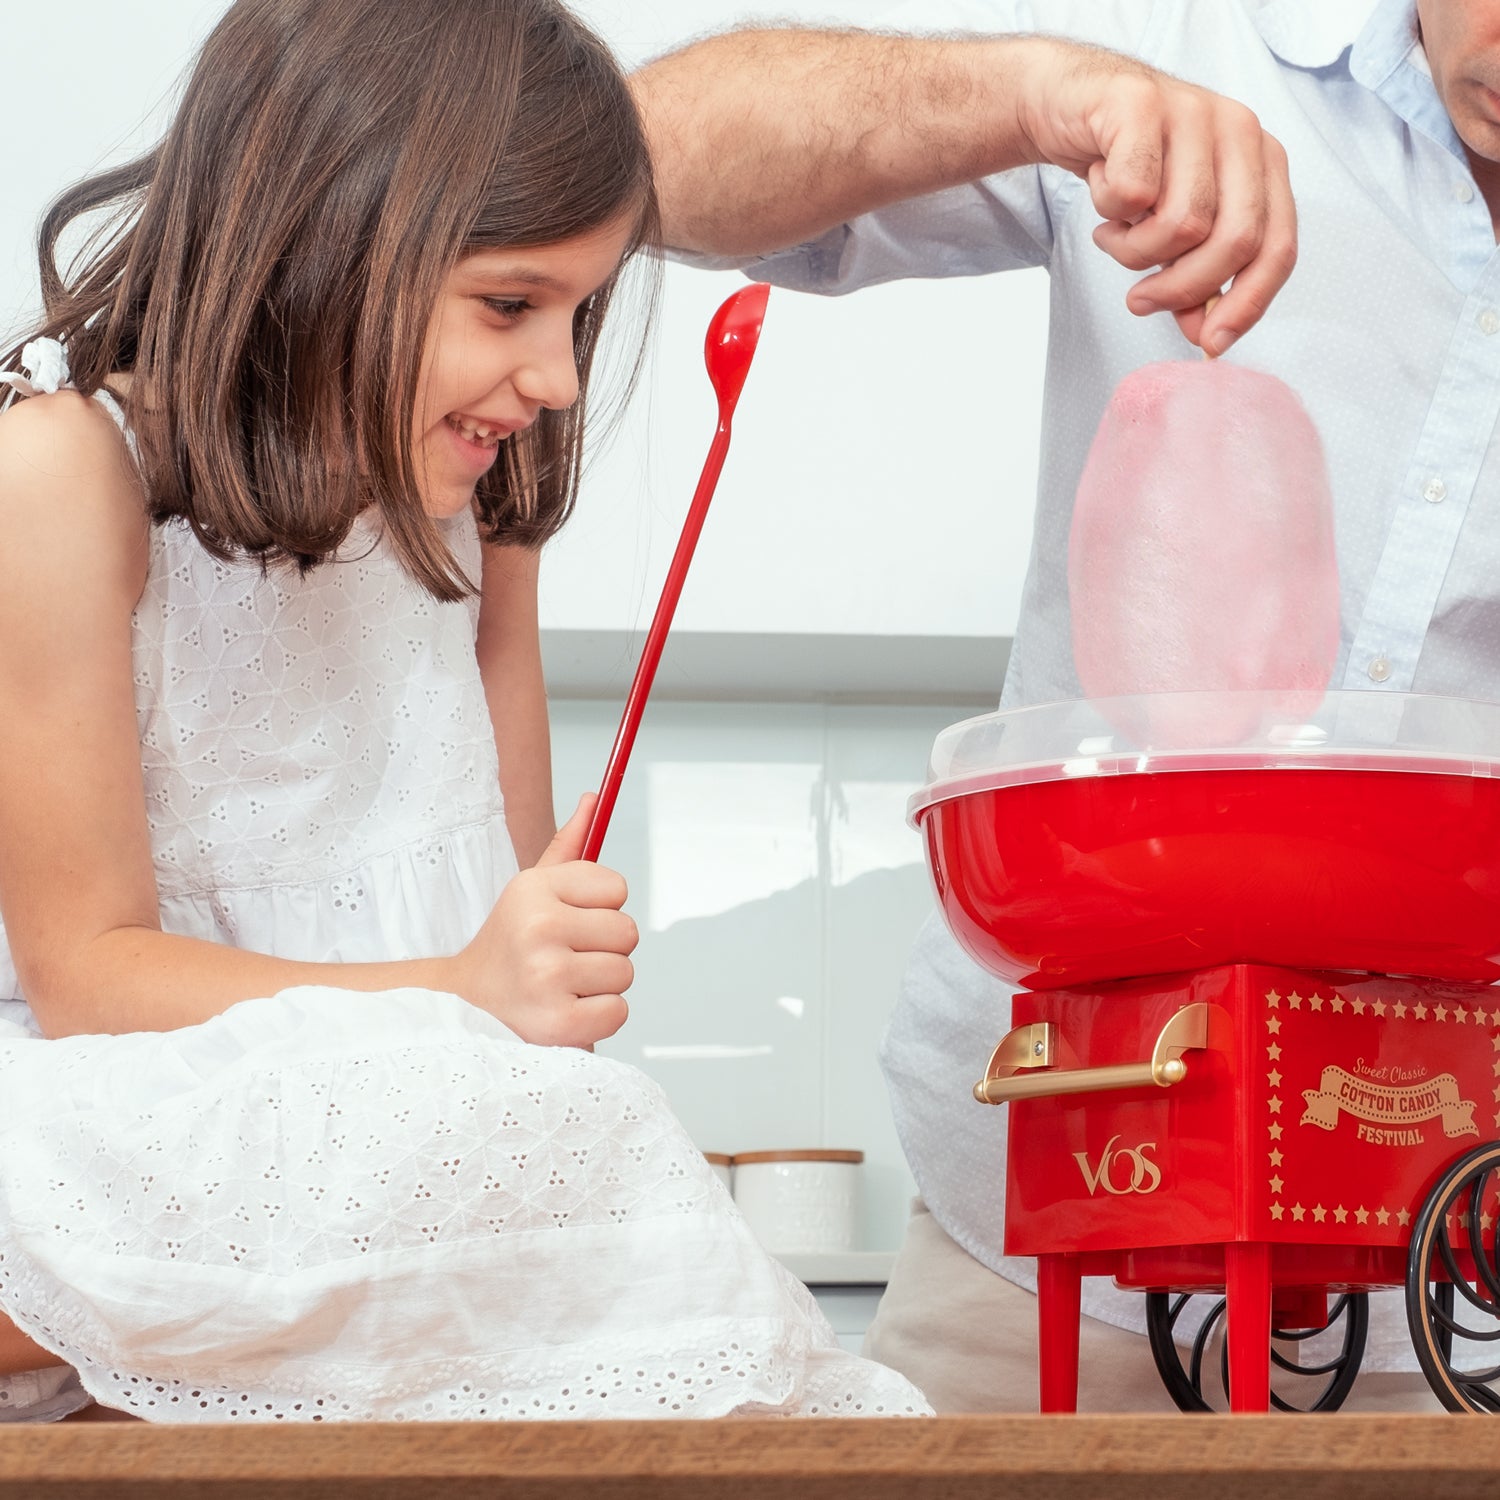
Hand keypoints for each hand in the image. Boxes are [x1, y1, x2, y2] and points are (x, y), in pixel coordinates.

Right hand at [456, 793, 636, 1046]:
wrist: (464, 1010)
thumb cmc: (510, 946)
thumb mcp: (529, 891)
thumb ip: (567, 846)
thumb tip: (594, 799)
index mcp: (534, 888)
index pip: (617, 887)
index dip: (600, 909)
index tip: (571, 922)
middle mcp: (539, 926)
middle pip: (628, 932)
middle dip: (605, 949)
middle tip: (565, 959)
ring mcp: (548, 975)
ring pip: (625, 973)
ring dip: (601, 986)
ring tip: (562, 986)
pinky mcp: (559, 1023)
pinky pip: (618, 1011)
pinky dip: (598, 1018)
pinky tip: (564, 1011)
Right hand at [1013, 39, 1295, 354]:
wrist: (1074, 107)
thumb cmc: (1130, 168)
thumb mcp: (1172, 228)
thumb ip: (1195, 278)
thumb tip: (1205, 333)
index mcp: (1262, 163)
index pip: (1278, 247)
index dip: (1247, 303)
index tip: (1210, 342)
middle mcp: (1240, 131)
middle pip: (1234, 241)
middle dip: (1182, 288)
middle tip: (1141, 300)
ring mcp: (1195, 113)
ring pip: (1181, 224)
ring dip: (1133, 250)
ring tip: (1115, 235)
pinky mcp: (1143, 106)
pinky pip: (1131, 193)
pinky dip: (1107, 211)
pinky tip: (1101, 193)